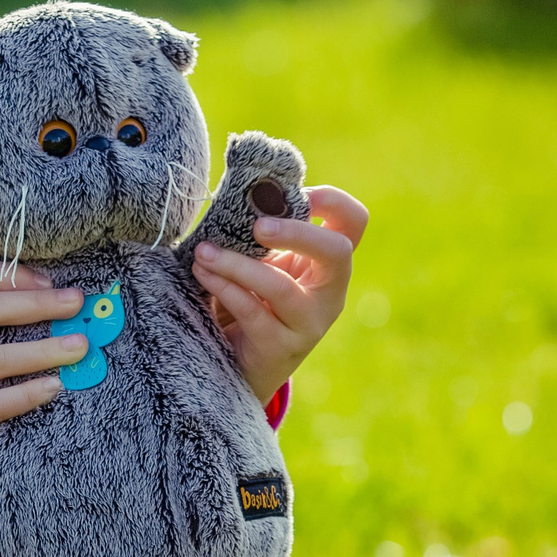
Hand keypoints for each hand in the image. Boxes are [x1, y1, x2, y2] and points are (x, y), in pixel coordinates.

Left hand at [191, 184, 367, 403]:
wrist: (239, 365)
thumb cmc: (250, 300)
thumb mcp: (263, 262)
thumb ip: (262, 235)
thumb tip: (239, 192)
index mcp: (328, 263)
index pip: (354, 223)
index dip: (333, 200)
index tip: (297, 191)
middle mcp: (330, 292)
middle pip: (337, 252)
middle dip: (296, 232)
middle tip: (257, 226)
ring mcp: (310, 323)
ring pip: (281, 288)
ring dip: (237, 265)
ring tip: (203, 252)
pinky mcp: (282, 348)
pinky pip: (253, 312)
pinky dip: (224, 288)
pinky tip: (203, 274)